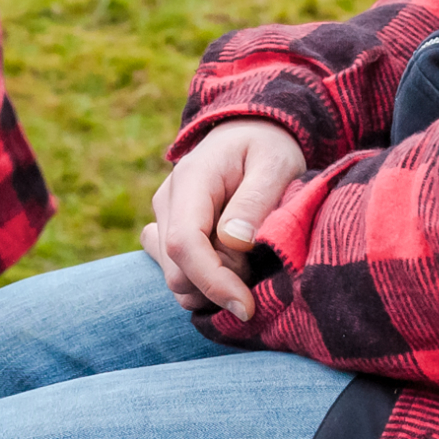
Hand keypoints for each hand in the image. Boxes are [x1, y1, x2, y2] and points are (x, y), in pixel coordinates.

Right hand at [140, 118, 305, 321]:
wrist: (250, 131)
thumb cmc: (268, 148)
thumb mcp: (275, 165)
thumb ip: (255, 203)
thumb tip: (234, 242)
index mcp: (191, 180)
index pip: (185, 243)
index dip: (213, 282)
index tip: (247, 307)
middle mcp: (167, 200)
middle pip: (176, 270)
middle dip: (218, 287)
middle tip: (260, 273)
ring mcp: (163, 216)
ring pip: (175, 277)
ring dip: (211, 287)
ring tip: (249, 263)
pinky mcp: (166, 231)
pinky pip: (176, 272)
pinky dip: (203, 282)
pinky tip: (230, 266)